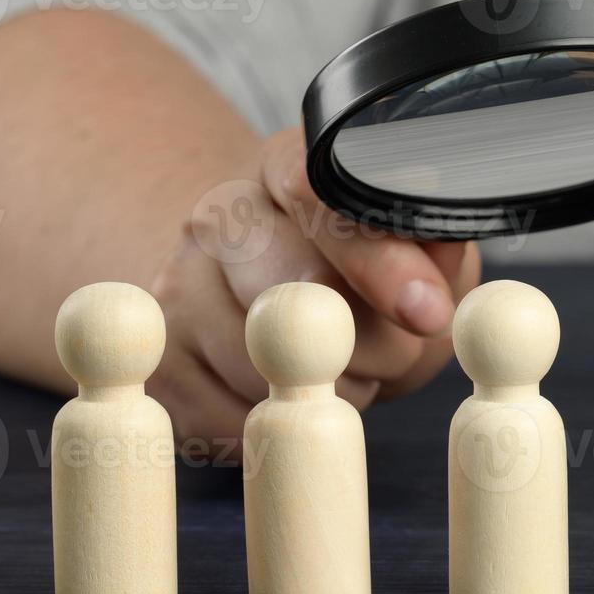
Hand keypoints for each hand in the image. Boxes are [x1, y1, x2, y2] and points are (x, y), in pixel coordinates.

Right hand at [148, 129, 480, 448]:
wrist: (267, 295)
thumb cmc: (364, 272)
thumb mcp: (418, 249)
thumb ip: (434, 254)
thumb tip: (433, 284)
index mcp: (290, 168)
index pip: (319, 198)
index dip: (377, 260)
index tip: (427, 312)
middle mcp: (217, 216)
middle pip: (290, 294)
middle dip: (366, 344)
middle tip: (397, 352)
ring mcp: (175, 289)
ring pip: (263, 369)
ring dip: (331, 390)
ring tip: (345, 366)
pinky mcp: (160, 364)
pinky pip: (234, 422)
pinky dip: (284, 425)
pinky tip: (295, 393)